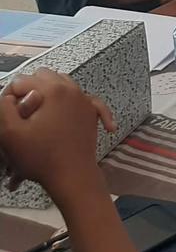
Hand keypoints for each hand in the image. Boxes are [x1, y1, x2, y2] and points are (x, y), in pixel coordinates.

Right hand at [0, 70, 115, 196]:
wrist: (72, 175)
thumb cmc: (40, 157)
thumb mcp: (10, 133)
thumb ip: (3, 107)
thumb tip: (7, 96)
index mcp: (52, 91)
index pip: (22, 81)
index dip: (8, 95)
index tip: (7, 113)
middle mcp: (72, 90)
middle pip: (44, 76)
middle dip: (28, 88)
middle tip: (19, 110)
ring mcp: (85, 101)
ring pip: (64, 83)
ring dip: (49, 91)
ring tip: (36, 110)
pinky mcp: (92, 114)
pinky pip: (88, 99)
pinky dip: (79, 101)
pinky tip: (75, 108)